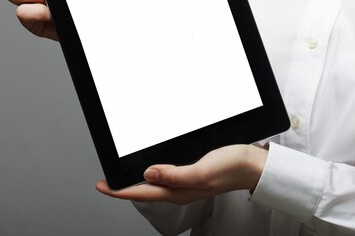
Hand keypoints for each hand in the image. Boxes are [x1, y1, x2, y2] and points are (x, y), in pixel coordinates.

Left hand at [95, 144, 268, 204]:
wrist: (253, 164)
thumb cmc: (231, 168)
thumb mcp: (201, 172)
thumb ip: (174, 175)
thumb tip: (147, 175)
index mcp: (179, 191)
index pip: (142, 192)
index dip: (119, 190)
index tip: (101, 185)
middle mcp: (180, 187)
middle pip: (145, 189)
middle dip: (125, 186)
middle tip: (107, 179)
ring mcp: (188, 179)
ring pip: (156, 181)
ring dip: (139, 177)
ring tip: (125, 173)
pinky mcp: (194, 170)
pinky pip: (168, 172)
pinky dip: (156, 168)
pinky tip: (155, 162)